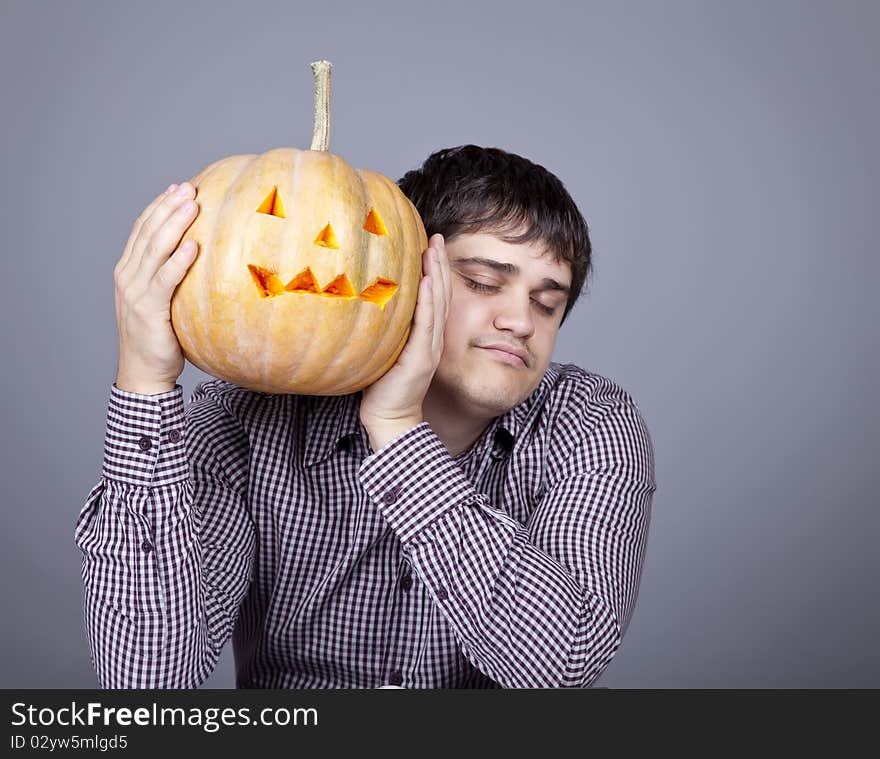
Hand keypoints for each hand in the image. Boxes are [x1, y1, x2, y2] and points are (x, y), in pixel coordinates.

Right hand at [113, 182, 199, 394]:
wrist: (144, 372)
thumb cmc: (162, 338)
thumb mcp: (167, 301)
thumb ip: (176, 278)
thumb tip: (208, 258)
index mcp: (129, 271)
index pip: (143, 230)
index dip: (160, 206)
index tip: (180, 187)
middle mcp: (128, 276)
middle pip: (148, 232)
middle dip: (168, 207)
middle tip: (189, 187)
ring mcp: (135, 292)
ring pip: (155, 249)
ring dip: (174, 224)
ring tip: (192, 204)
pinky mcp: (147, 309)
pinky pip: (165, 280)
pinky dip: (177, 260)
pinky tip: (192, 245)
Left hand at [360, 233, 450, 450]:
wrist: (389, 418)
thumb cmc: (381, 387)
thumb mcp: (382, 351)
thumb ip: (381, 329)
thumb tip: (361, 303)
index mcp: (425, 337)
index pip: (433, 298)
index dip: (435, 271)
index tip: (430, 246)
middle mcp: (431, 340)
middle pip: (439, 295)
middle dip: (439, 265)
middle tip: (437, 238)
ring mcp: (428, 349)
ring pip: (436, 305)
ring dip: (436, 276)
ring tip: (434, 251)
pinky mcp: (420, 359)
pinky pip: (426, 325)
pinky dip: (427, 302)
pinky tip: (426, 283)